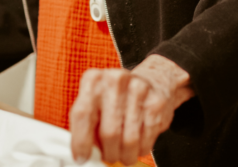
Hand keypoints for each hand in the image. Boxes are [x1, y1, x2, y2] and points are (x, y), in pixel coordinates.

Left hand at [69, 55, 193, 164]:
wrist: (152, 81)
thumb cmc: (117, 96)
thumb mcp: (94, 102)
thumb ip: (85, 125)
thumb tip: (84, 153)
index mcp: (93, 80)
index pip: (82, 114)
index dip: (81, 142)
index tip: (82, 158)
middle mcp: (115, 81)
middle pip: (108, 132)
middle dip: (108, 153)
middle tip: (108, 156)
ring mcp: (138, 90)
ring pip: (129, 141)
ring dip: (125, 155)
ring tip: (123, 152)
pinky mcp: (156, 103)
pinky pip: (146, 140)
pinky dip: (140, 149)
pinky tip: (138, 143)